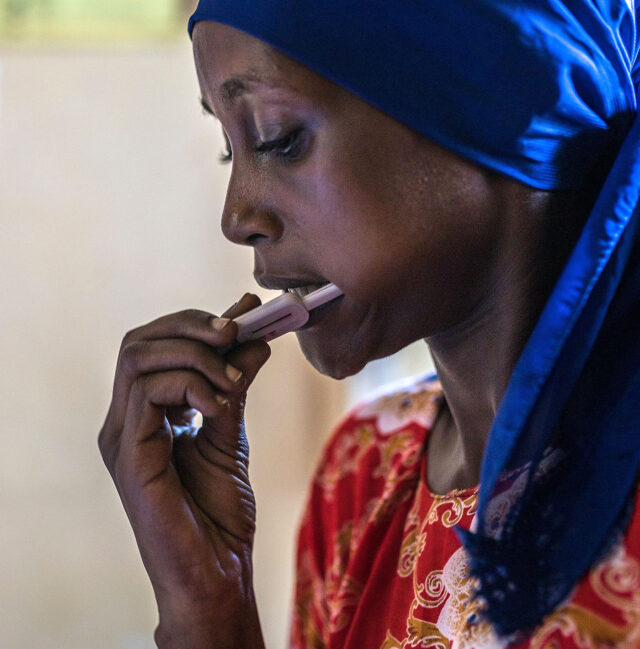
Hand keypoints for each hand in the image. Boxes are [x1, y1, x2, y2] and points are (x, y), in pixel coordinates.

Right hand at [98, 294, 269, 648]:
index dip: (198, 320)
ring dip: (195, 355)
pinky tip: (220, 403)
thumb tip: (255, 338)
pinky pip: (148, 392)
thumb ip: (235, 385)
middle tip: (236, 330)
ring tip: (233, 379)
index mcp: (147, 412)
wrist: (216, 571)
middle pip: (141, 340)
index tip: (245, 310)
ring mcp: (121, 435)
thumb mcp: (232, 432)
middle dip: (191, 325)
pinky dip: (190, 384)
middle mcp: (126, 418)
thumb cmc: (220, 510)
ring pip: (140, 357)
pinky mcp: (127, 455)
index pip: (157, 344)